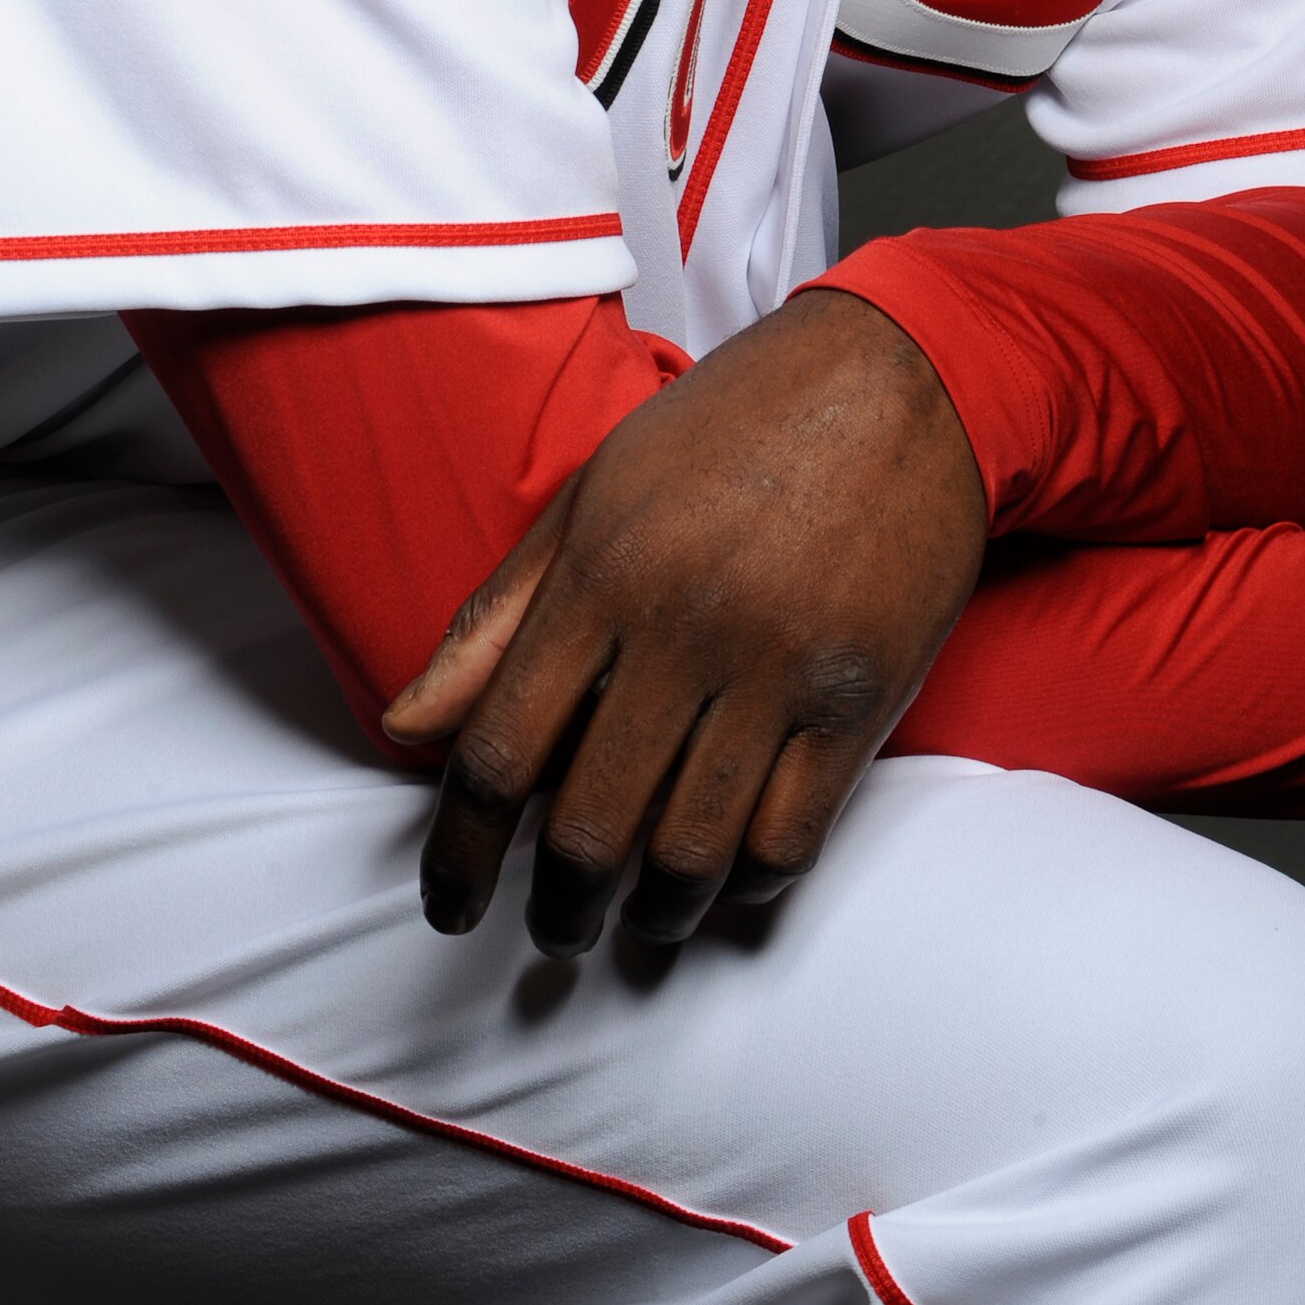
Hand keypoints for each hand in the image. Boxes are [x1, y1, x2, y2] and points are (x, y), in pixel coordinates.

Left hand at [382, 291, 987, 957]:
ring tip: (633, 920)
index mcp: (604, 572)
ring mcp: (781, 668)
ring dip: (649, 913)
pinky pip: (792, 837)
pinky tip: (723, 883)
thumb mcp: (593, 495)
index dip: (458, 852)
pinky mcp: (863, 696)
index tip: (448, 904)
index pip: (499, 752)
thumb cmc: (733, 429)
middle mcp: (686, 628)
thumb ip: (496, 618)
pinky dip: (746, 885)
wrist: (900, 378)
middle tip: (551, 927)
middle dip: (556, 904)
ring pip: (690, 851)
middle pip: (590, 823)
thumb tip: (404, 729)